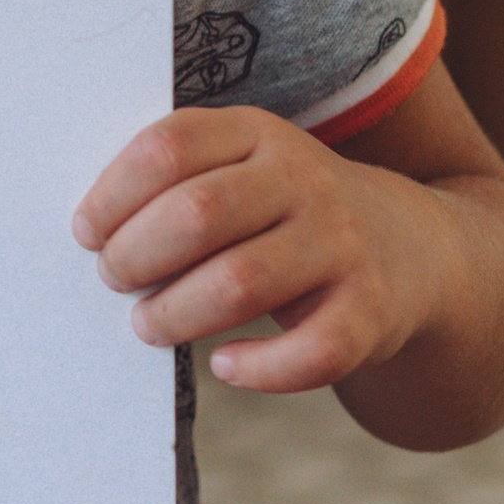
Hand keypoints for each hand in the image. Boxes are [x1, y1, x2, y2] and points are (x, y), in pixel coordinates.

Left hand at [71, 105, 454, 398]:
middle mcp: (305, 180)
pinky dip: (255, 368)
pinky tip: (225, 364)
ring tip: (150, 324)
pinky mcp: (371, 312)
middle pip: (197, 214)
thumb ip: (180, 181)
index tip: (86, 233)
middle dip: (135, 256)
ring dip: (175, 314)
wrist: (417, 249)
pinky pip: (307, 351)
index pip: (168, 148)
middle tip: (116, 280)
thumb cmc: (291, 214)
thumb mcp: (247, 168)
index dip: (112, 195)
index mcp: (259, 135)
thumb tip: (89, 235)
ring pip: (239, 283)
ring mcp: (343, 245)